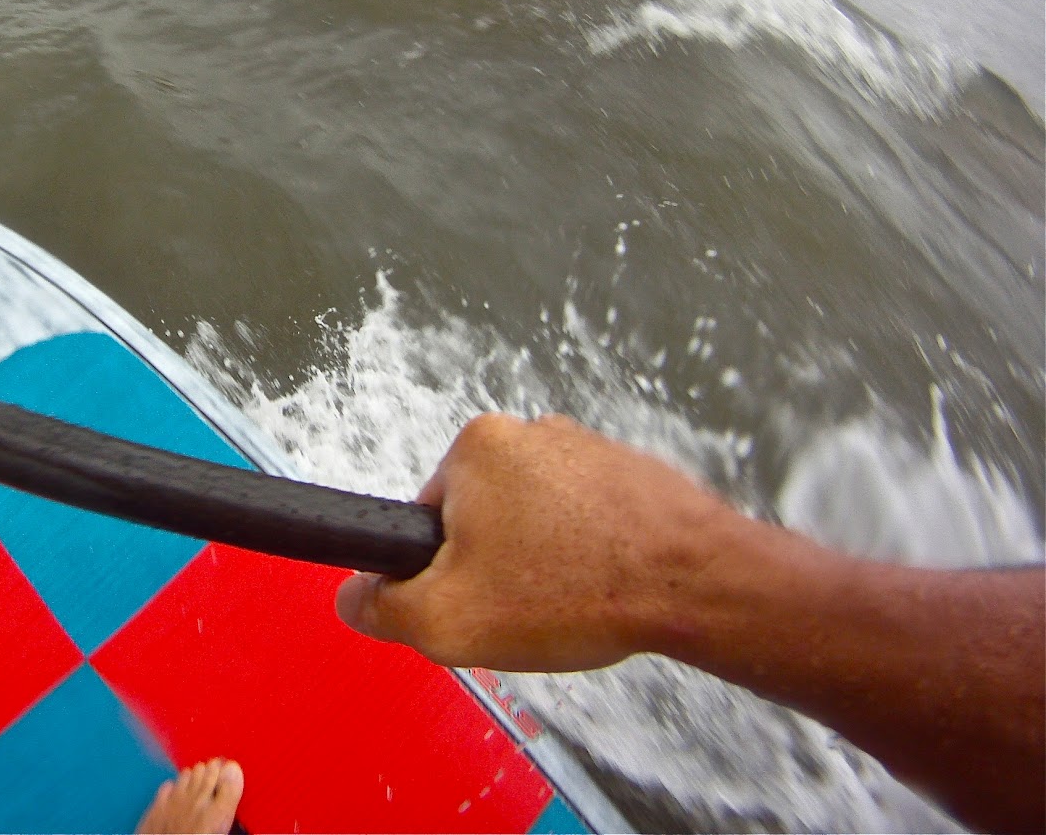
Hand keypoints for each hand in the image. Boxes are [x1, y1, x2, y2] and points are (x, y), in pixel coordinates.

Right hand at [335, 412, 740, 671]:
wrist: (698, 582)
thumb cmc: (580, 589)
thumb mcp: (447, 620)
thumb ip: (383, 608)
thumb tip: (356, 598)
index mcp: (475, 448)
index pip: (424, 519)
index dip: (440, 572)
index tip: (472, 598)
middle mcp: (529, 434)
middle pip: (481, 519)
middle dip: (496, 569)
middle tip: (524, 608)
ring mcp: (584, 449)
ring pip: (536, 523)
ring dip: (546, 565)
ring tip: (572, 601)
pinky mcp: (629, 474)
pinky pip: (585, 524)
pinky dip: (590, 558)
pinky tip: (605, 589)